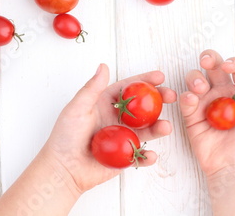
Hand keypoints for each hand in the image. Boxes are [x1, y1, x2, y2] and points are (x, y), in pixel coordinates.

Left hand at [42, 64, 175, 193]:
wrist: (63, 169)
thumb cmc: (65, 136)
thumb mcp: (77, 108)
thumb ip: (92, 88)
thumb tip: (103, 66)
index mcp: (104, 104)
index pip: (128, 89)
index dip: (144, 81)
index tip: (160, 76)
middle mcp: (115, 119)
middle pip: (142, 107)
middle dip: (158, 101)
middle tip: (171, 96)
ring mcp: (122, 138)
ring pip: (146, 131)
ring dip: (158, 127)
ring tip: (165, 126)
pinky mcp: (124, 158)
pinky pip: (140, 156)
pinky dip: (148, 156)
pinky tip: (150, 155)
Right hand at [180, 49, 234, 180]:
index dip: (233, 62)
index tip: (229, 65)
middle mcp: (223, 93)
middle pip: (212, 67)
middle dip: (208, 58)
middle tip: (206, 61)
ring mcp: (206, 102)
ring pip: (195, 79)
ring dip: (195, 78)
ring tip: (200, 88)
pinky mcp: (192, 115)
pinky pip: (185, 100)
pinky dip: (186, 97)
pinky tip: (192, 100)